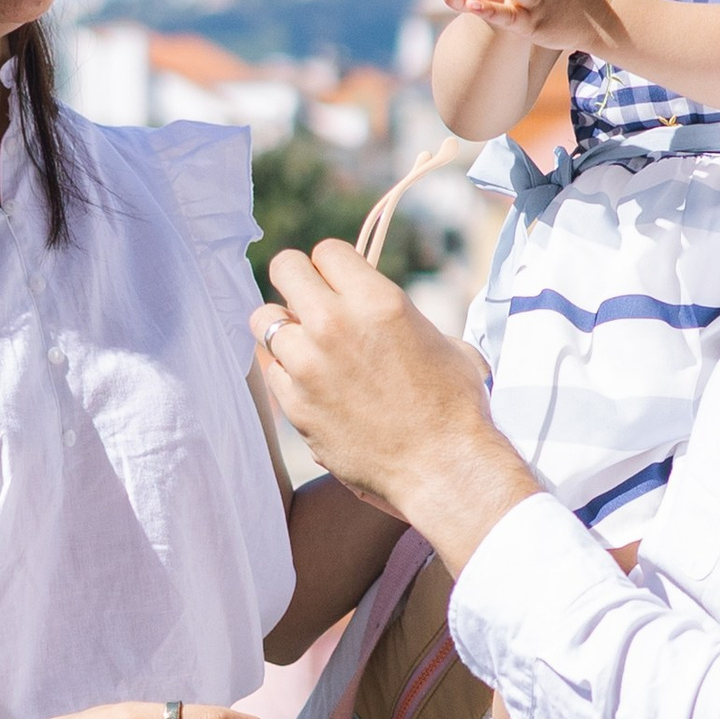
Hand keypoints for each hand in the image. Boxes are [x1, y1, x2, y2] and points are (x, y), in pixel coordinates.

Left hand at [255, 244, 536, 573]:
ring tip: (305, 344)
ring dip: (284, 328)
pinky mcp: (294, 404)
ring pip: (264, 319)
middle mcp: (335, 324)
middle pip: (284, 268)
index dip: (333, 267)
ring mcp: (308, 365)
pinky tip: (307, 380)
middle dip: (297, 282)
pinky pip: (269, 368)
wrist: (443, 468)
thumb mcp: (444, 342)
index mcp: (376, 300)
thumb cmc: (455, 406)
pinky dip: (283, 370)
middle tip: (309, 302)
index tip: (339, 284)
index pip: (326, 251)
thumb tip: (383, 316)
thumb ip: (401, 317)